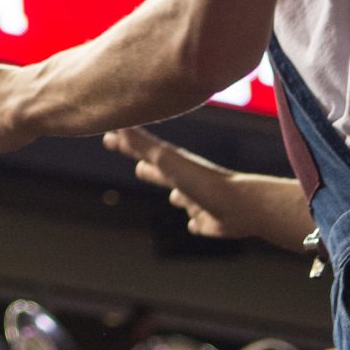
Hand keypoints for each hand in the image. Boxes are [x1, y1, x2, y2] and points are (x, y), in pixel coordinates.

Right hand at [104, 128, 314, 250]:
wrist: (239, 206)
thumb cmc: (201, 182)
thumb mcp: (167, 160)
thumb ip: (143, 145)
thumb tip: (118, 125)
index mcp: (173, 165)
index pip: (144, 151)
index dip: (127, 146)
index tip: (111, 139)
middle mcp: (185, 181)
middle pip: (164, 174)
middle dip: (151, 170)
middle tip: (138, 167)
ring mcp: (198, 201)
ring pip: (182, 197)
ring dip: (176, 196)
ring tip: (172, 196)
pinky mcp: (208, 222)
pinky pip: (197, 222)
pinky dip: (194, 222)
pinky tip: (194, 224)